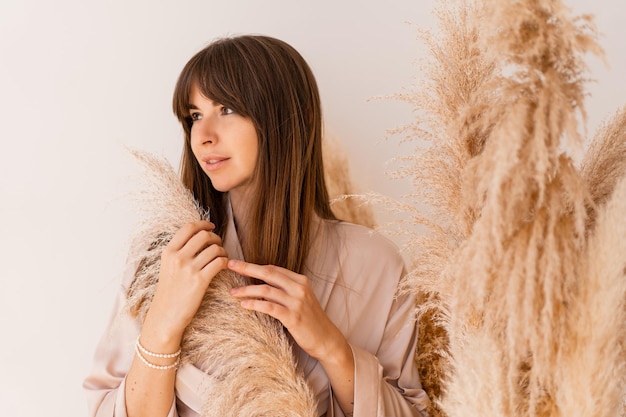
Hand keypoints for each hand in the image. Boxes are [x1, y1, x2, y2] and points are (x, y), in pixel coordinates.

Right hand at [143, 221, 228, 345]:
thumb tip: (199, 236)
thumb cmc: (169, 291)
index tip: (211, 226)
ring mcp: (188, 269)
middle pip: (203, 235)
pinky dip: (225, 262)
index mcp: (169, 252)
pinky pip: (219, 262)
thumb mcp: (167, 267)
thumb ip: (179, 251)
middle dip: (215, 237)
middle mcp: (178, 257)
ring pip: (214, 249)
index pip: (188, 227)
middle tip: (218, 245)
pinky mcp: (200, 281)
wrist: (165, 315)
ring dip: (222, 251)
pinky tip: (224, 266)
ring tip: (222, 258)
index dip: (203, 223)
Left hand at [227, 259, 347, 360]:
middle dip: (247, 268)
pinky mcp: (293, 317)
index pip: (273, 269)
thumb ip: (283, 291)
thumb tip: (260, 288)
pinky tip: (244, 305)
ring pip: (266, 290)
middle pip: (268, 273)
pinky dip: (255, 304)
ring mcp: (297, 302)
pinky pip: (270, 307)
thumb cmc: (310, 320)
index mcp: (300, 280)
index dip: (254, 265)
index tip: (237, 264)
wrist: (326, 339)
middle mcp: (299, 288)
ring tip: (232, 292)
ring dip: (247, 290)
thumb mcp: (299, 300)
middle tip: (230, 265)